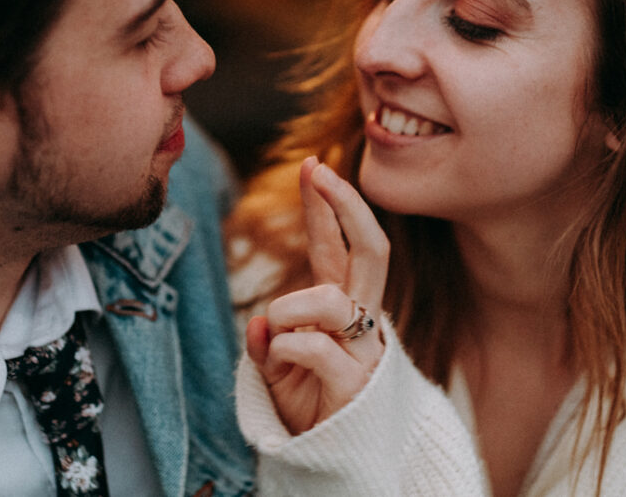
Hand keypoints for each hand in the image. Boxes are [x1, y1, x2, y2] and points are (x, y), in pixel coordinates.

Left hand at [246, 156, 389, 434]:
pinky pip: (319, 348)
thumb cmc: (307, 403)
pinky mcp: (355, 383)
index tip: (312, 166)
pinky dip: (286, 346)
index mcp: (341, 306)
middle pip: (371, 251)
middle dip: (346, 207)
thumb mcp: (275, 365)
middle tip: (320, 172)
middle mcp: (359, 320)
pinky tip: (277, 358)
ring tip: (274, 325)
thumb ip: (267, 339)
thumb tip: (254, 321)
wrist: (332, 460)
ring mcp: (362, 349)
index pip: (337, 244)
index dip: (326, 205)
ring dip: (293, 305)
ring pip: (336, 299)